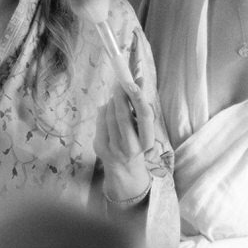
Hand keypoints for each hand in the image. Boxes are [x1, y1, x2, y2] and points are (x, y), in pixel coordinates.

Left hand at [95, 82, 165, 206]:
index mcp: (147, 141)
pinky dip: (104, 111)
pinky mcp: (100, 147)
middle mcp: (130, 147)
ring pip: (109, 116)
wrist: (124, 168)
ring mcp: (113, 148)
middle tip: (119, 83)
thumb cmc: (137, 141)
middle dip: (120, 96)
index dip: (137, 98)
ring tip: (116, 98)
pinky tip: (107, 110)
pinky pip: (100, 121)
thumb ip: (142, 104)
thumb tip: (140, 79)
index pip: (144, 116)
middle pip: (122, 115)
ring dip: (112, 102)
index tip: (131, 83)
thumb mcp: (144, 127)